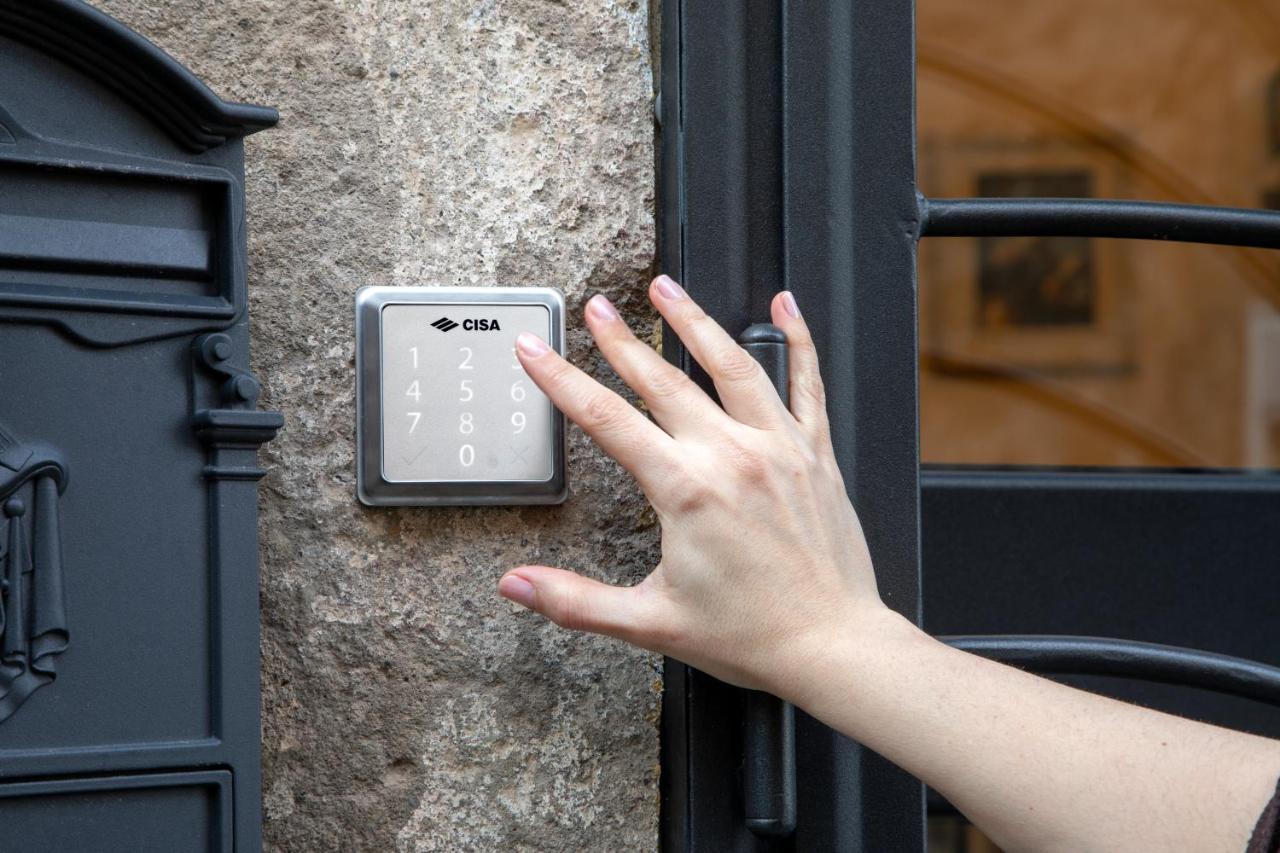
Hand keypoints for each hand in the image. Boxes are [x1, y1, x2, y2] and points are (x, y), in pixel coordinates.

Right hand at [498, 275, 889, 698]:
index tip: (536, 351)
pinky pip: (807, 383)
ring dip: (694, 321)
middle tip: (594, 306)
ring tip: (666, 286)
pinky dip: (797, 339)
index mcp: (687, 492)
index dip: (562, 381)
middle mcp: (733, 456)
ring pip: (732, 364)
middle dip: (620, 338)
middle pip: (663, 380)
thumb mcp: (650, 623)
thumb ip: (575, 600)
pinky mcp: (816, 453)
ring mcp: (779, 447)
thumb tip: (515, 585)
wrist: (834, 647)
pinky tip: (784, 305)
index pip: (607, 420)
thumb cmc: (751, 636)